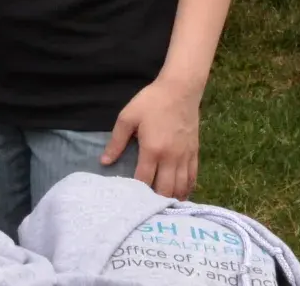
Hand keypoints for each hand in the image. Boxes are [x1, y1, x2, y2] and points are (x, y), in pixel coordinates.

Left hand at [103, 77, 201, 198]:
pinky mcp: (194, 153)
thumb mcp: (127, 118)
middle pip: (165, 189)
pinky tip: (180, 196)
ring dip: (172, 199)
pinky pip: (193, 178)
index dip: (136, 193)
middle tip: (145, 208)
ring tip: (161, 207)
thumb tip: (105, 162)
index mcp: (152, 150)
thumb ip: (116, 142)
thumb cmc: (151, 102)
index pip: (144, 180)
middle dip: (155, 201)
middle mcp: (171, 158)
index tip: (128, 201)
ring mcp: (185, 157)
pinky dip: (187, 189)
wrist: (180, 90)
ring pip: (181, 187)